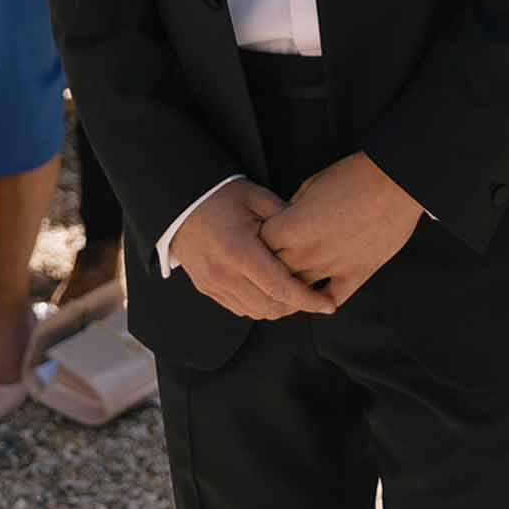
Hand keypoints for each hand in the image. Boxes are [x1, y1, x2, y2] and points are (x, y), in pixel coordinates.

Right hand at [171, 178, 337, 322]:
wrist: (179, 203)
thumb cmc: (220, 196)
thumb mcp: (256, 197)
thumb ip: (285, 218)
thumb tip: (311, 236)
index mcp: (239, 251)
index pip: (280, 288)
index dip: (308, 300)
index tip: (329, 304)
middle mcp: (224, 274)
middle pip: (271, 307)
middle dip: (297, 306)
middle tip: (315, 295)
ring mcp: (213, 285)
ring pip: (256, 312)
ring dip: (279, 308)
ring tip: (295, 293)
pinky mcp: (208, 289)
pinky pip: (240, 309)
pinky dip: (260, 306)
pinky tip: (270, 291)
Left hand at [259, 154, 423, 308]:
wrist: (394, 181)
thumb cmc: (353, 175)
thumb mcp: (312, 185)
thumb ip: (293, 210)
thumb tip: (286, 224)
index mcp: (292, 226)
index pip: (260, 245)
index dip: (259, 242)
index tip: (261, 240)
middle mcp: (307, 251)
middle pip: (275, 273)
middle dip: (271, 269)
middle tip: (270, 267)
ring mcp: (332, 266)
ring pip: (300, 292)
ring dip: (293, 288)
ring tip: (290, 286)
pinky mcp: (356, 275)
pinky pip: (331, 298)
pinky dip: (322, 302)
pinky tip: (319, 299)